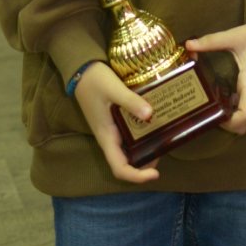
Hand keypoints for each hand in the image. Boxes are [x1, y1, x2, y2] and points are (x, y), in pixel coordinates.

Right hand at [73, 62, 160, 183]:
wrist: (81, 69)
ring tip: (163, 139)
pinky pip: (129, 134)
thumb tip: (150, 115)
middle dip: (145, 163)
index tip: (156, 173)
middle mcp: (109, 137)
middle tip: (164, 150)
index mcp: (106, 136)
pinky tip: (154, 122)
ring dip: (144, 149)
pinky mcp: (114, 120)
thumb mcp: (113, 89)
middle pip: (126, 162)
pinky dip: (142, 134)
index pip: (119, 168)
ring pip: (128, 149)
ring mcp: (112, 129)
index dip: (136, 176)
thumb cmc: (95, 80)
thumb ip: (130, 101)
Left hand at [185, 21, 245, 135]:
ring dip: (232, 114)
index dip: (230, 124)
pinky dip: (238, 106)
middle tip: (207, 108)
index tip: (214, 115)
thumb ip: (212, 41)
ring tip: (213, 100)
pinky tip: (226, 92)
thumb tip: (188, 44)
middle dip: (226, 122)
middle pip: (244, 122)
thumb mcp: (236, 35)